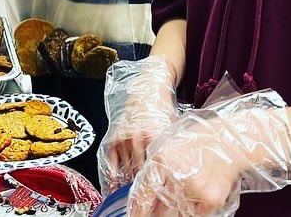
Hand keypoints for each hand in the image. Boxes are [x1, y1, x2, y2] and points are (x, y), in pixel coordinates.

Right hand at [99, 56, 178, 194]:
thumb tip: (179, 170)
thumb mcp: (172, 129)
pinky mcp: (114, 136)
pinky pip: (111, 161)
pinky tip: (115, 186)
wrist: (147, 90)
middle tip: (145, 201)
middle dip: (143, 187)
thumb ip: (171, 148)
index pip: (154, 166)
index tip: (157, 197)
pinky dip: (112, 175)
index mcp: (154, 134)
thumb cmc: (162, 110)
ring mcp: (124, 137)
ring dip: (129, 183)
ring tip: (132, 197)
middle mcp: (137, 136)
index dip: (156, 183)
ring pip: (126, 168)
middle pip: (140, 170)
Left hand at [128, 91, 290, 216]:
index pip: (143, 192)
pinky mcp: (210, 199)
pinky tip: (197, 192)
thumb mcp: (170, 145)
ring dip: (173, 212)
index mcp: (162, 159)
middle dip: (153, 215)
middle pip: (158, 209)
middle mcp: (176, 175)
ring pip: (177, 213)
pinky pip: (195, 213)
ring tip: (180, 198)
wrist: (232, 139)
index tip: (132, 216)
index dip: (136, 209)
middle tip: (150, 215)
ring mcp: (195, 189)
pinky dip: (193, 208)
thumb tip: (142, 193)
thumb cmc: (201, 139)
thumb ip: (155, 168)